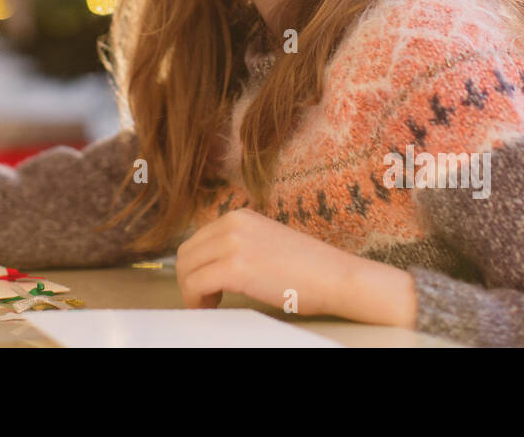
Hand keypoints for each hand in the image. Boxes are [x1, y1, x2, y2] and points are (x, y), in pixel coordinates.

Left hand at [174, 207, 414, 324]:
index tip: (206, 286)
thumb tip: (210, 264)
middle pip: (186, 253)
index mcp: (239, 216)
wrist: (337, 277)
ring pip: (186, 269)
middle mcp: (232, 223)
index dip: (196, 267)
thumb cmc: (308, 269)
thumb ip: (238, 245)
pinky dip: (196, 301)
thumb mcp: (266, 242)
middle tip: (206, 299)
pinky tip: (212, 307)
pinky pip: (195, 285)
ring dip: (192, 292)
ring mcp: (233, 244)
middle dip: (190, 279)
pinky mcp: (235, 267)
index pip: (196, 240)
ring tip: (211, 304)